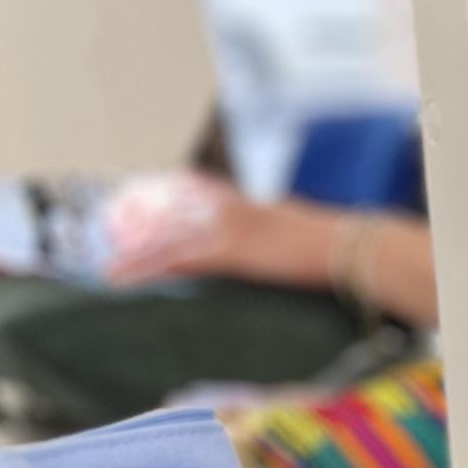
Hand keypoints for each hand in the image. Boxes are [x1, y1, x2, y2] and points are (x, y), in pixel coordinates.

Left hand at [103, 175, 343, 292]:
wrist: (357, 248)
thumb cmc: (341, 246)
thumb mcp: (302, 229)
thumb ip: (277, 231)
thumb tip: (271, 244)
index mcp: (253, 203)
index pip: (198, 190)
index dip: (167, 194)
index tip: (143, 197)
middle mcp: (235, 209)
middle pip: (174, 216)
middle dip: (141, 230)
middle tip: (112, 243)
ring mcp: (232, 228)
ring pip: (170, 239)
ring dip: (137, 256)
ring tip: (110, 271)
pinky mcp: (234, 251)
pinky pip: (182, 259)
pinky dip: (152, 268)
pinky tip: (131, 277)